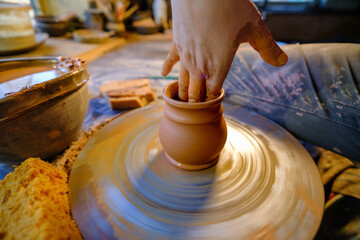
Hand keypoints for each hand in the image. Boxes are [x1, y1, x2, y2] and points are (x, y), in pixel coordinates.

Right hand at [162, 0, 287, 101]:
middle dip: (196, 103)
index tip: (213, 107)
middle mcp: (200, 67)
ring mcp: (185, 56)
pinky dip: (167, 69)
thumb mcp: (255, 28)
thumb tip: (284, 61)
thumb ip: (268, 48)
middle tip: (195, 112)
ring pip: (182, 81)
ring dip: (182, 93)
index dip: (213, 102)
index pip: (213, 94)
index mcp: (219, 67)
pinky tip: (164, 75)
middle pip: (195, 93)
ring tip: (182, 102)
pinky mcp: (176, 43)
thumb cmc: (231, 8)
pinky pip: (170, 60)